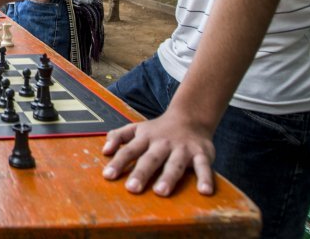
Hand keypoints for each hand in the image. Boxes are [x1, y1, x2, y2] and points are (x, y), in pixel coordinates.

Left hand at [101, 110, 215, 196]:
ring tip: (161, 192)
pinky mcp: (202, 153)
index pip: (129, 150)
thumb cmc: (158, 130)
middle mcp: (163, 143)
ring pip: (175, 163)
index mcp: (146, 138)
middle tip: (132, 188)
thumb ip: (118, 137)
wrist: (191, 117)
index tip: (108, 176)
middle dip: (141, 173)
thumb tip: (104, 150)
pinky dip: (206, 178)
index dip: (118, 162)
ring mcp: (183, 148)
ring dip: (168, 177)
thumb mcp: (136, 129)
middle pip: (150, 158)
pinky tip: (205, 191)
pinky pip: (204, 167)